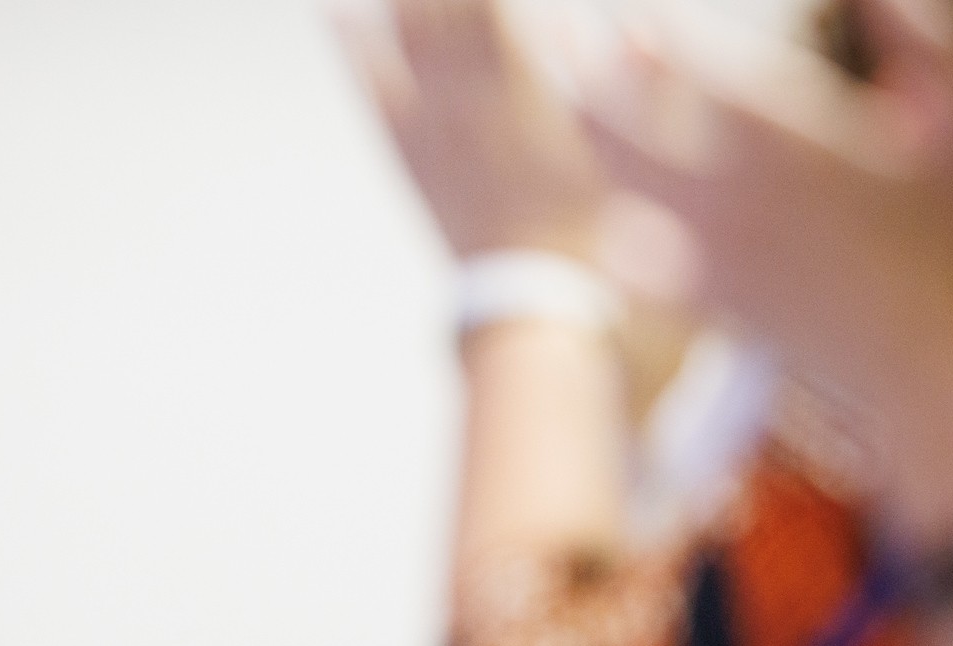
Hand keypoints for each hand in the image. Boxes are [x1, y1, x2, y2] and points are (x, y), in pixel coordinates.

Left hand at [340, 0, 606, 256]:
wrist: (538, 309)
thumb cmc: (601, 229)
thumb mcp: (620, 144)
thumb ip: (613, 79)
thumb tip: (596, 24)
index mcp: (525, 90)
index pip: (491, 4)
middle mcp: (471, 101)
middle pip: (442, 6)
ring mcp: (437, 131)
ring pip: (405, 35)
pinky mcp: (416, 161)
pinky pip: (375, 95)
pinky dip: (352, 49)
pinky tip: (331, 14)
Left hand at [569, 0, 952, 527]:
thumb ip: (922, 40)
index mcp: (789, 140)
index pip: (687, 68)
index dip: (645, 36)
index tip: (624, 13)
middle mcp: (731, 196)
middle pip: (622, 123)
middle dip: (583, 68)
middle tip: (558, 32)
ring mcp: (713, 255)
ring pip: (621, 186)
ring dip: (593, 135)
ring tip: (571, 95)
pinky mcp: (714, 304)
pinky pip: (636, 259)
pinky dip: (619, 223)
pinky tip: (617, 208)